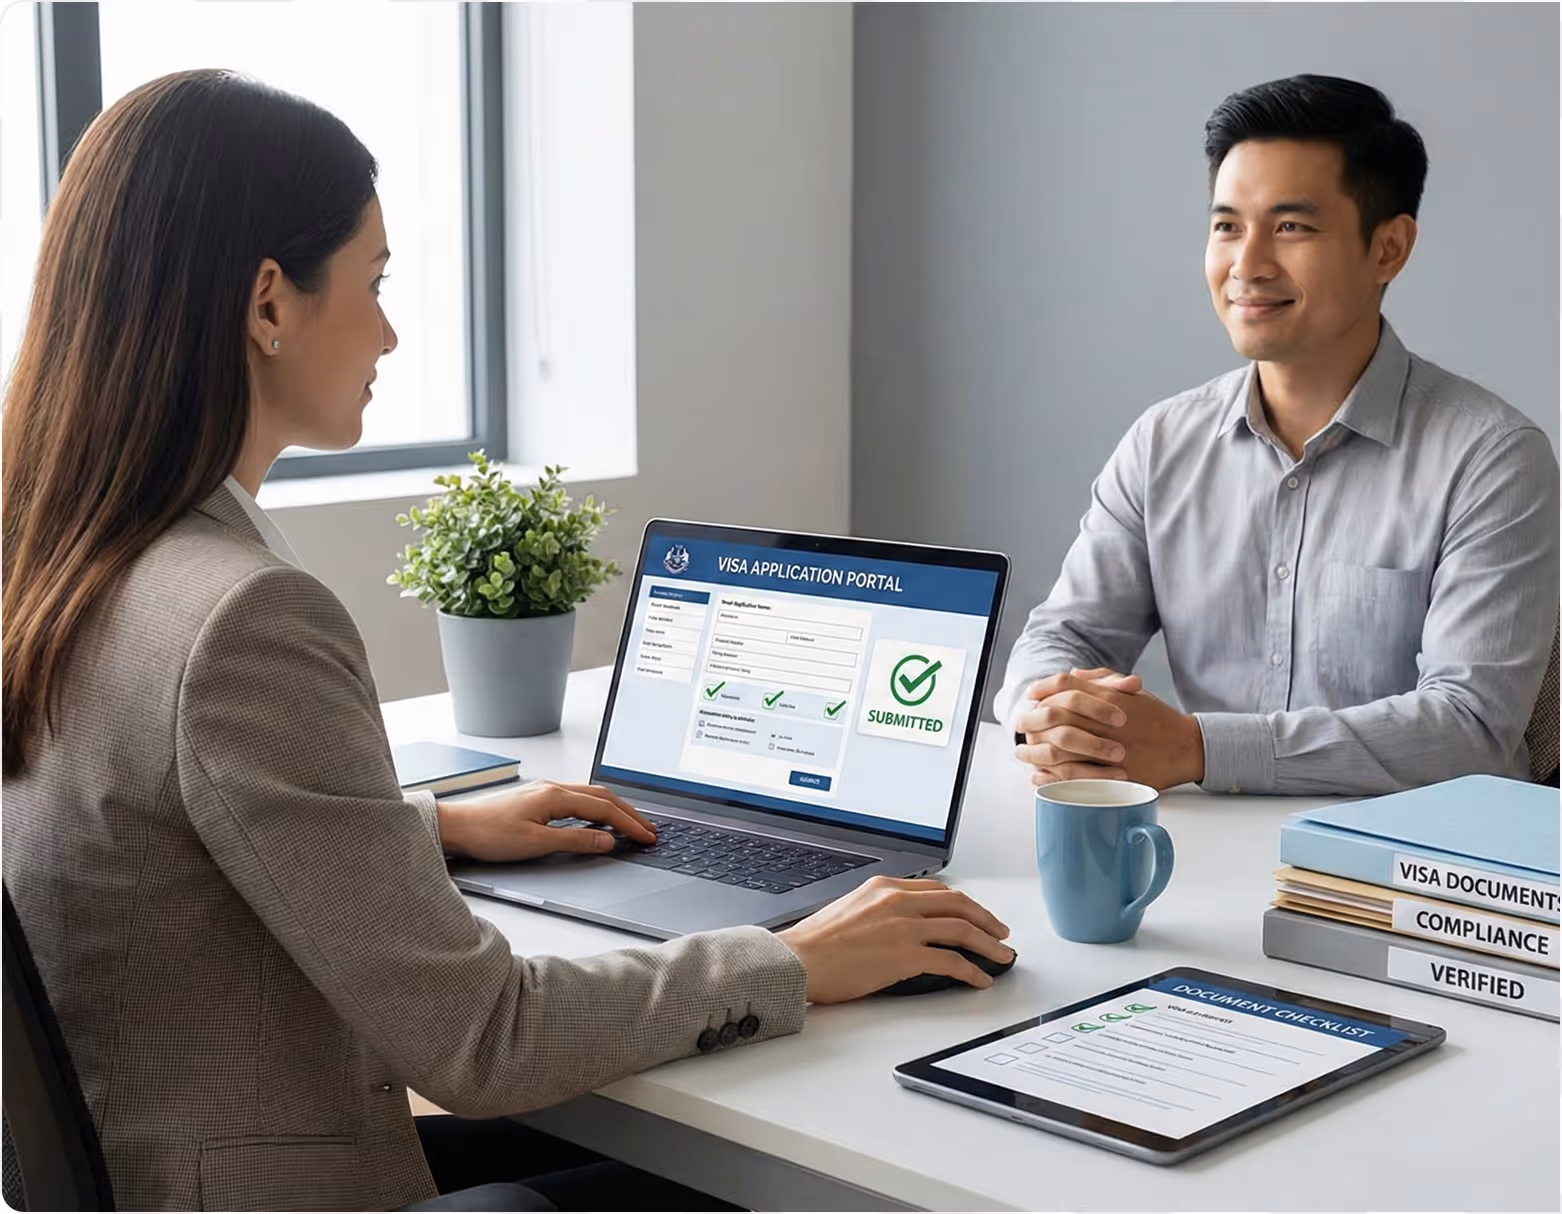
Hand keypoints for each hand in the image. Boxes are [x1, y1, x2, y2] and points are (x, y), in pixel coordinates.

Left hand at [435, 781, 656, 861]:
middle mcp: (552, 788)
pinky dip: (596, 808)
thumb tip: (607, 841)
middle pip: (603, 797)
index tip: (647, 836)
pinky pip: (577, 799)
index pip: (604, 809)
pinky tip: (597, 819)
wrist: (456, 827)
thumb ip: (575, 841)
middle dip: (629, 813)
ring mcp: (544, 791)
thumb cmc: (487, 834)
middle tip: (649, 830)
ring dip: (614, 809)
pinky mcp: (536, 799)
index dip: (629, 824)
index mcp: (555, 796)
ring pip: (591, 795)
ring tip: (631, 823)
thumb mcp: (535, 844)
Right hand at [775, 876, 1012, 1002]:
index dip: (962, 903)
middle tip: (999, 932)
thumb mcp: (850, 909)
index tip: (974, 913)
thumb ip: (879, 910)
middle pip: (958, 904)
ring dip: (989, 945)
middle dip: (985, 919)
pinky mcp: (906, 955)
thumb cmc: (815, 942)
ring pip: (962, 929)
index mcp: (885, 887)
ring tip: (1001, 956)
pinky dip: (972, 971)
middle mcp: (898, 901)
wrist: (798, 960)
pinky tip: (979, 979)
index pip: (937, 890)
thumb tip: (901, 926)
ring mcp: (904, 928)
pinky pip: (952, 961)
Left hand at [1016, 668, 1204, 790]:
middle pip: (1056, 716)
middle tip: (1020, 724)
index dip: (1044, 689)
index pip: (1066, 687)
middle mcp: (1106, 722)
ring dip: (1036, 751)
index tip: (1030, 695)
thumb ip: (1101, 680)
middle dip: (1033, 720)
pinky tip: (1039, 776)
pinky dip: (1051, 776)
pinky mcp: (1112, 775)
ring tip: (1022, 753)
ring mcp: (1108, 750)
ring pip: (1060, 748)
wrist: (1186, 746)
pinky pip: (1073, 777)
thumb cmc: (1157, 718)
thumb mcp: (1132, 692)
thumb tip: (1071, 674)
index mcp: (1110, 698)